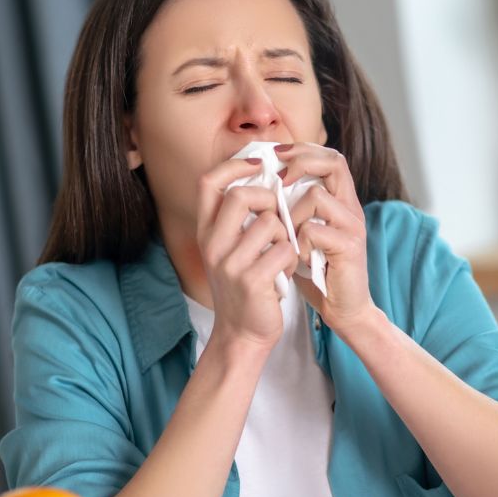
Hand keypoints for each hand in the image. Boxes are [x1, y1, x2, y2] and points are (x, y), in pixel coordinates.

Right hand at [196, 157, 298, 352]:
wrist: (242, 333)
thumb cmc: (244, 286)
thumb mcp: (231, 250)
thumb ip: (238, 220)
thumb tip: (265, 178)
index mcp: (205, 232)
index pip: (208, 182)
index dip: (234, 165)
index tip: (259, 163)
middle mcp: (212, 244)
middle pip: (241, 195)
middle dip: (269, 199)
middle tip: (278, 216)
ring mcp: (229, 263)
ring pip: (269, 223)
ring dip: (284, 235)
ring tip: (281, 253)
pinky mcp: (250, 280)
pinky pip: (284, 250)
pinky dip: (292, 259)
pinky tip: (285, 272)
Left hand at [279, 143, 378, 334]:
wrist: (344, 310)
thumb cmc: (318, 272)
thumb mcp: (302, 234)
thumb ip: (291, 210)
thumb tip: (260, 187)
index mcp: (341, 201)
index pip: (329, 156)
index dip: (303, 150)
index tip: (276, 154)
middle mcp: (351, 207)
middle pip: (333, 162)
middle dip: (301, 163)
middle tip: (278, 179)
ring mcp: (353, 226)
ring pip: (317, 196)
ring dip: (292, 214)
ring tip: (287, 237)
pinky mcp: (350, 247)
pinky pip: (315, 229)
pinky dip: (299, 242)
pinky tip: (297, 258)